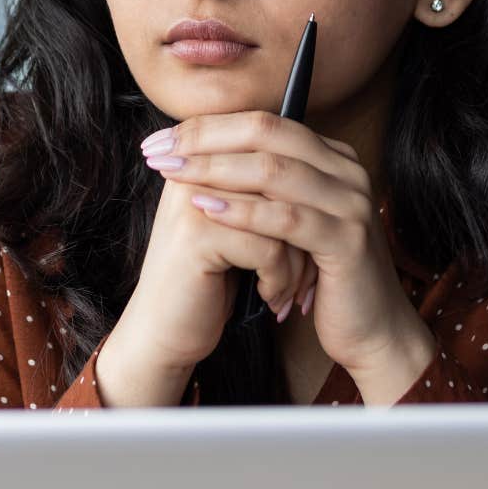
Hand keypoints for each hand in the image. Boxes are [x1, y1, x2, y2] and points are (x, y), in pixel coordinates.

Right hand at [105, 142, 318, 380]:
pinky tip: (270, 297)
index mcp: (199, 157)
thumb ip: (260, 189)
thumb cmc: (207, 280)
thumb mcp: (235, 226)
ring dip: (297, 261)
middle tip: (310, 269)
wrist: (164, 333)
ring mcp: (192, 200)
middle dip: (305, 231)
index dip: (301, 200)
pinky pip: (270, 249)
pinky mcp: (197, 236)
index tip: (310, 241)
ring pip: (283, 216)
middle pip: (282, 184)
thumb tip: (322, 161)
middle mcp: (191, 169)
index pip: (273, 155)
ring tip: (290, 288)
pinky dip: (280, 279)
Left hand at [142, 110, 427, 381]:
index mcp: (331, 157)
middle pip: (267, 133)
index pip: (263, 122)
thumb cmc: (319, 275)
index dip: (207, 127)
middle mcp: (347, 171)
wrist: (370, 330)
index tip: (159, 139)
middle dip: (205, 139)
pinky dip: (243, 211)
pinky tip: (205, 209)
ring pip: (274, 170)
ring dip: (215, 169)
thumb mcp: (287, 220)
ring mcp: (352, 203)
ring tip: (172, 174)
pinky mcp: (348, 241)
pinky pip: (288, 218)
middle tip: (158, 150)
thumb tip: (193, 151)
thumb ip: (258, 185)